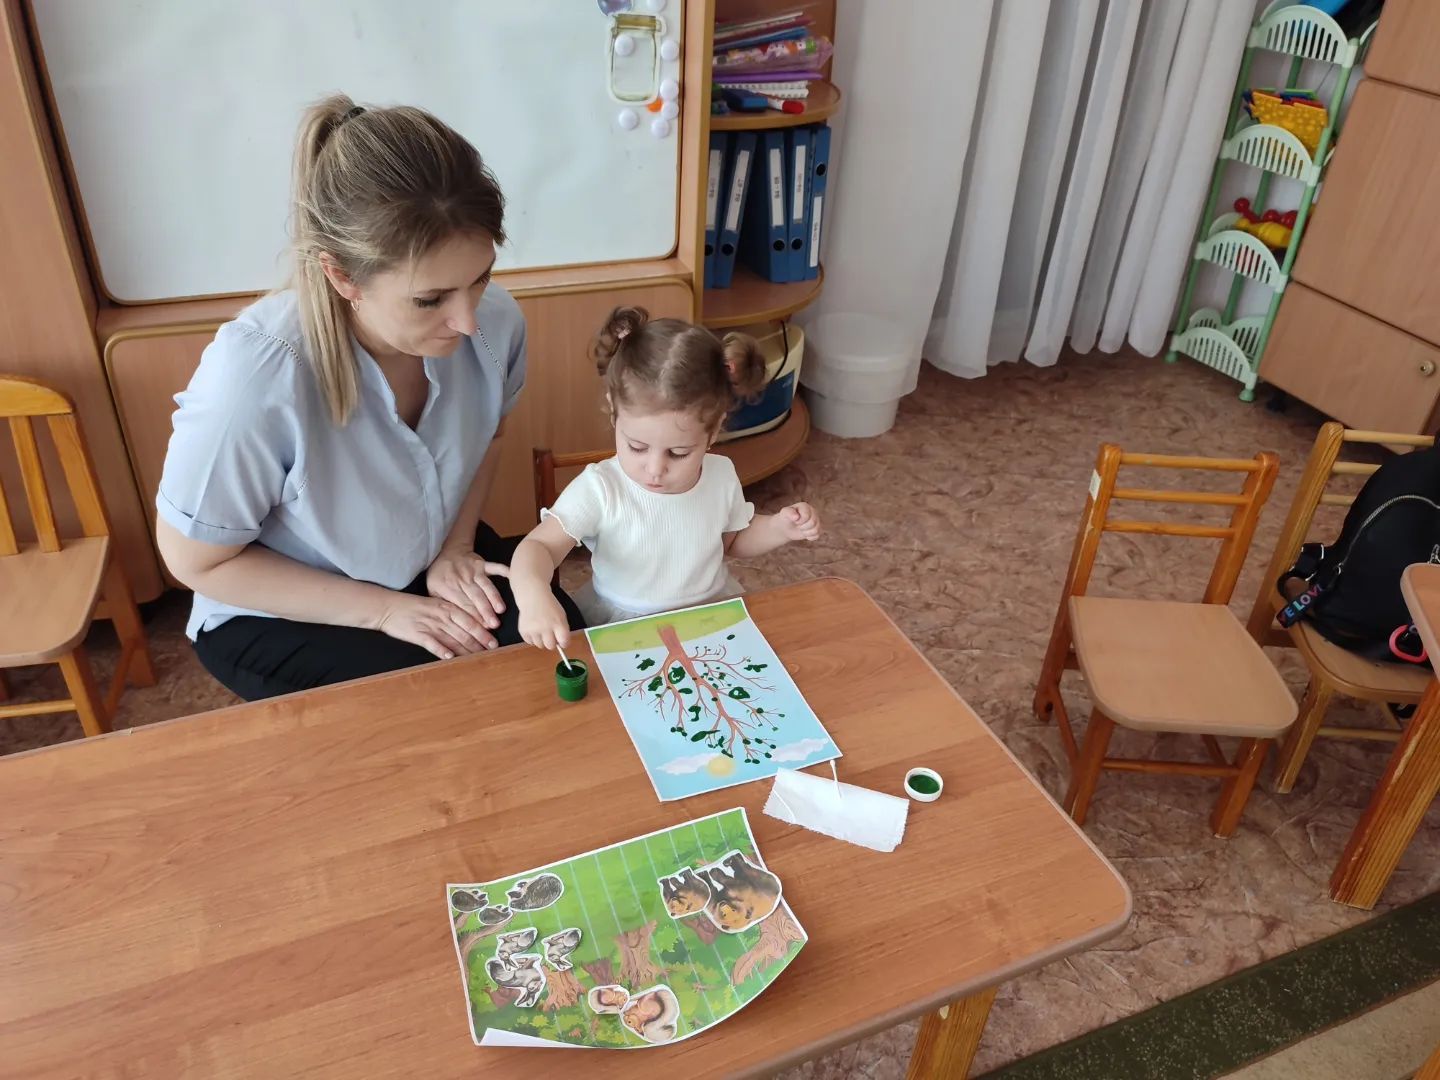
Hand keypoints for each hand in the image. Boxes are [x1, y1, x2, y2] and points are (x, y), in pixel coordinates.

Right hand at [375, 592, 495, 659]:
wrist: (389, 607)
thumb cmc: (413, 607)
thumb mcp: (435, 605)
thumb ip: (451, 614)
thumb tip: (469, 624)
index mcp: (446, 607)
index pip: (470, 620)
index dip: (483, 632)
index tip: (494, 641)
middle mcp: (441, 616)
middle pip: (465, 631)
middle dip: (480, 643)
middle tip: (492, 652)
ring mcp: (430, 625)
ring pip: (453, 639)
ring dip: (466, 650)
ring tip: (477, 659)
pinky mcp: (418, 634)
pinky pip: (433, 644)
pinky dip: (442, 650)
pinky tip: (451, 658)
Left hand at [426, 548, 508, 629]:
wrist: (445, 552)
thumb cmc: (439, 575)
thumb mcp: (432, 591)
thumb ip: (442, 605)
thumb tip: (455, 623)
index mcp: (448, 588)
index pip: (463, 606)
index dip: (473, 618)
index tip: (482, 629)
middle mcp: (461, 579)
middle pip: (475, 598)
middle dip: (485, 612)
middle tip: (494, 625)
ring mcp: (473, 571)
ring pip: (485, 586)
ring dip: (494, 597)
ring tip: (501, 609)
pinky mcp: (481, 563)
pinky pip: (493, 567)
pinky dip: (503, 570)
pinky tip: (512, 576)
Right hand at [518, 593, 572, 651]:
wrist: (533, 597)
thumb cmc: (549, 606)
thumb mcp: (561, 616)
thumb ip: (563, 630)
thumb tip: (561, 644)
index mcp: (558, 623)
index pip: (564, 642)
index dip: (564, 643)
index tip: (562, 642)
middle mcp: (545, 628)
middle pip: (550, 646)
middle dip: (551, 642)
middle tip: (550, 635)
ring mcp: (533, 630)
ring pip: (540, 645)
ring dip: (541, 640)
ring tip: (540, 630)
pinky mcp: (523, 631)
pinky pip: (529, 642)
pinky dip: (532, 638)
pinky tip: (533, 629)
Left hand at [777, 502, 820, 541]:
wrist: (786, 527)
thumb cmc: (786, 518)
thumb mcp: (784, 513)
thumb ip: (789, 512)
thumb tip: (796, 517)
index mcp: (805, 506)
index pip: (806, 516)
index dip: (799, 521)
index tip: (794, 520)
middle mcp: (813, 512)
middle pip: (812, 523)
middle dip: (802, 527)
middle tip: (797, 525)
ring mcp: (816, 520)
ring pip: (816, 530)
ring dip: (806, 532)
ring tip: (800, 529)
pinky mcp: (817, 528)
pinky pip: (817, 535)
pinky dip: (809, 537)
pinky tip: (804, 533)